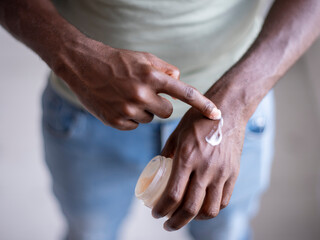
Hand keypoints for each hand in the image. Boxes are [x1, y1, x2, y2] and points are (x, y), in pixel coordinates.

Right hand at [53, 37, 219, 129]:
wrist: (82, 66)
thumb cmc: (116, 60)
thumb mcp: (143, 57)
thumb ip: (165, 69)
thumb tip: (179, 80)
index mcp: (151, 76)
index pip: (184, 93)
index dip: (203, 104)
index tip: (217, 114)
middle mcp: (141, 94)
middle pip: (167, 112)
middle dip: (161, 105)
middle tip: (146, 94)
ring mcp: (127, 109)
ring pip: (149, 118)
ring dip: (144, 110)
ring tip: (127, 96)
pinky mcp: (115, 121)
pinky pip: (134, 125)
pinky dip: (130, 117)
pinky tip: (118, 104)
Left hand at [151, 93, 246, 230]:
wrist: (227, 111)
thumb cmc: (198, 120)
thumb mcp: (177, 133)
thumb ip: (167, 153)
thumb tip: (159, 168)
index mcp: (187, 157)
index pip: (173, 195)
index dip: (162, 209)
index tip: (156, 213)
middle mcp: (205, 168)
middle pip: (190, 208)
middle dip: (176, 222)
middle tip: (168, 224)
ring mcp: (221, 172)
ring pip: (210, 209)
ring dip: (195, 219)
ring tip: (186, 217)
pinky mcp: (233, 173)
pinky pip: (223, 200)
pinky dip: (211, 209)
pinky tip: (202, 207)